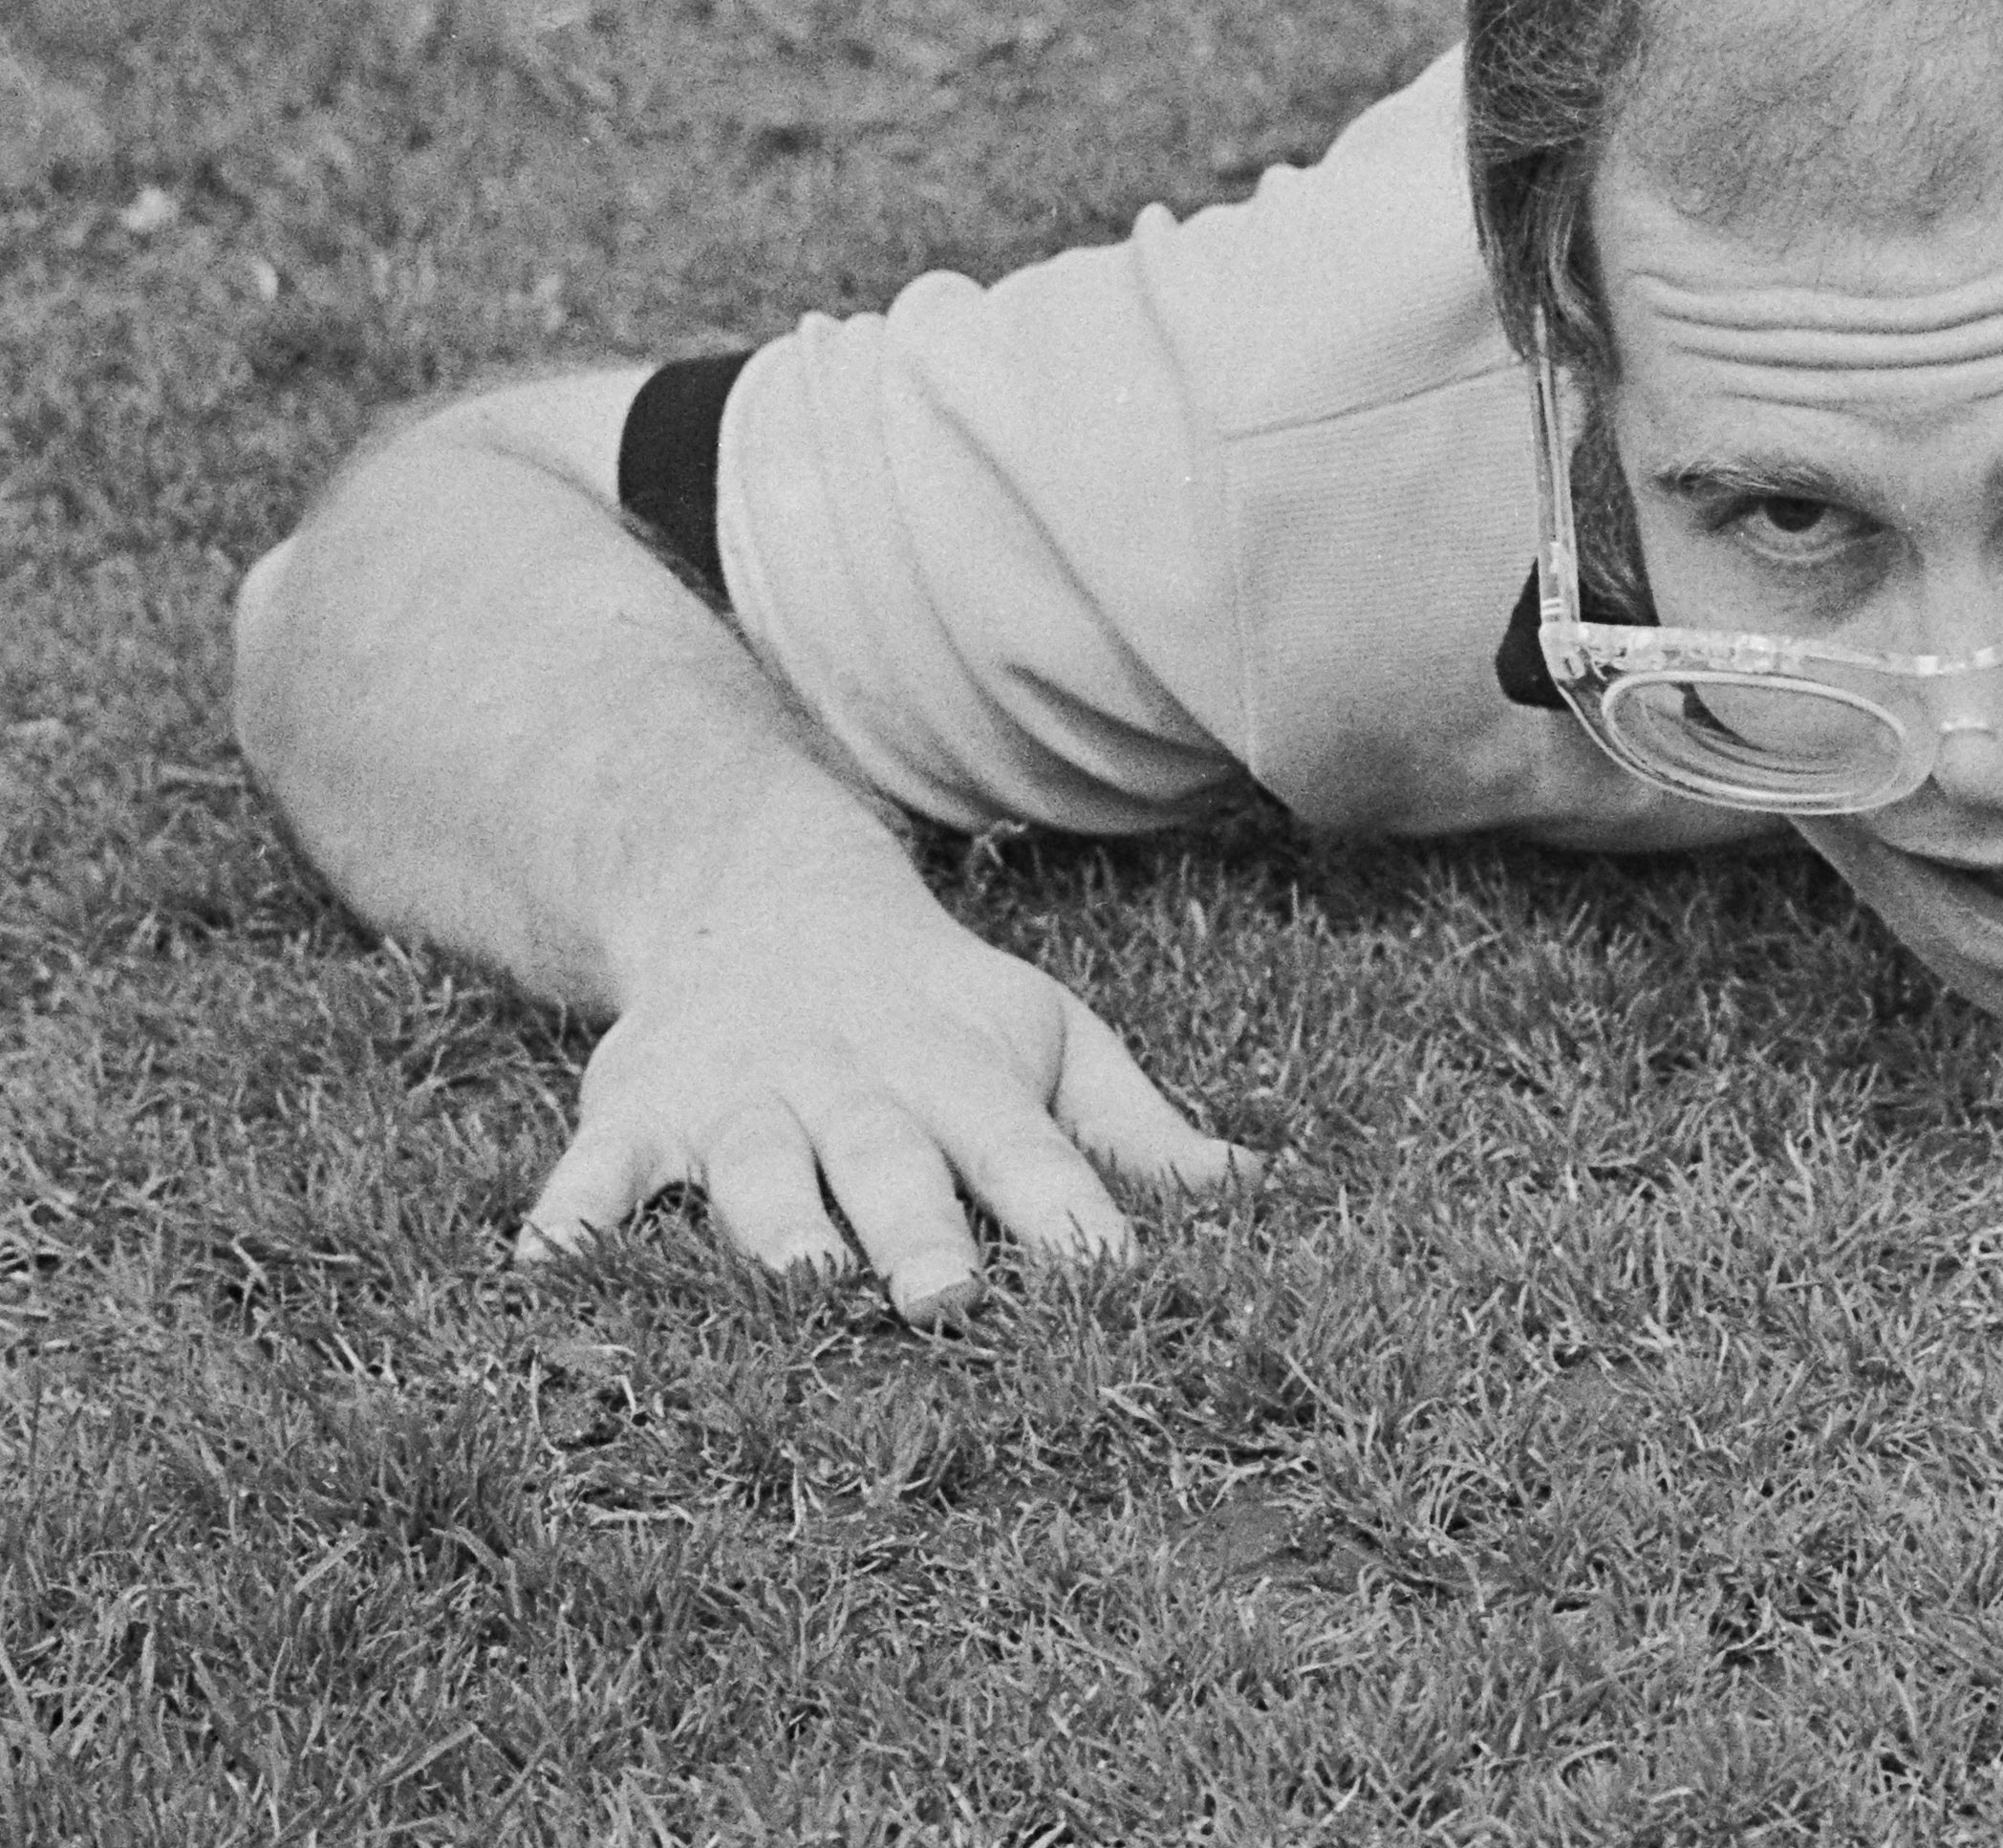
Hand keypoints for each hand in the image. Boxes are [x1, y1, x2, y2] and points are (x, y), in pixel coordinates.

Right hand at [518, 897, 1256, 1323]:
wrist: (764, 899)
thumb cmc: (940, 1012)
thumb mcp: (1050, 1043)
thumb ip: (1140, 1130)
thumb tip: (1259, 1193)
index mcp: (966, 1080)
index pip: (1030, 1153)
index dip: (1070, 1215)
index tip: (1112, 1281)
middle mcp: (855, 1090)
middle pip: (892, 1165)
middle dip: (920, 1231)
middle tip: (949, 1300)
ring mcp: (741, 1101)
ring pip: (757, 1171)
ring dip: (776, 1227)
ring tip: (799, 1282)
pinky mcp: (637, 1115)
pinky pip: (597, 1169)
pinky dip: (573, 1210)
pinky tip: (546, 1262)